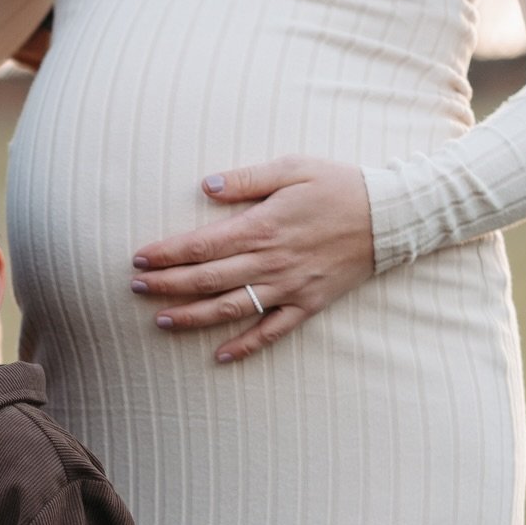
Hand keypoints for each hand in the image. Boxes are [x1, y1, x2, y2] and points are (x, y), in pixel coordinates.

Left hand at [129, 157, 374, 363]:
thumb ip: (247, 179)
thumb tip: (207, 185)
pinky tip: (219, 356)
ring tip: (161, 321)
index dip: (166, 254)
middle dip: (166, 285)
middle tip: (135, 288)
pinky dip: (245, 346)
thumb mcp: (292, 168)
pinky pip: (271, 331)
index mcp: (262, 227)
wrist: (391, 216)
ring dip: (192, 318)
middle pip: (207, 280)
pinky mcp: (307, 304)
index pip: (201, 246)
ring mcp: (288, 287)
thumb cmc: (338, 186)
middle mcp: (270, 262)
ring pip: (230, 309)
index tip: (138, 258)